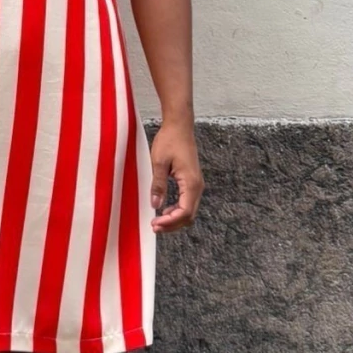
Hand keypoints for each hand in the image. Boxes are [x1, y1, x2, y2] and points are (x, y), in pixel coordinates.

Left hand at [150, 118, 203, 233]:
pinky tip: (165, 209)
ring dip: (175, 218)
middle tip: (155, 227)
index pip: (184, 212)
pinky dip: (177, 209)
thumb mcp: (159, 163)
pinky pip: (187, 202)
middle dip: (173, 224)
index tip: (155, 224)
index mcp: (191, 183)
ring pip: (189, 210)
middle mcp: (197, 186)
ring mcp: (196, 184)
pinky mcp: (192, 181)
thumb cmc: (170, 140)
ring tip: (158, 220)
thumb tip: (155, 204)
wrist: (179, 126)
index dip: (170, 222)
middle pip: (189, 215)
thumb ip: (158, 185)